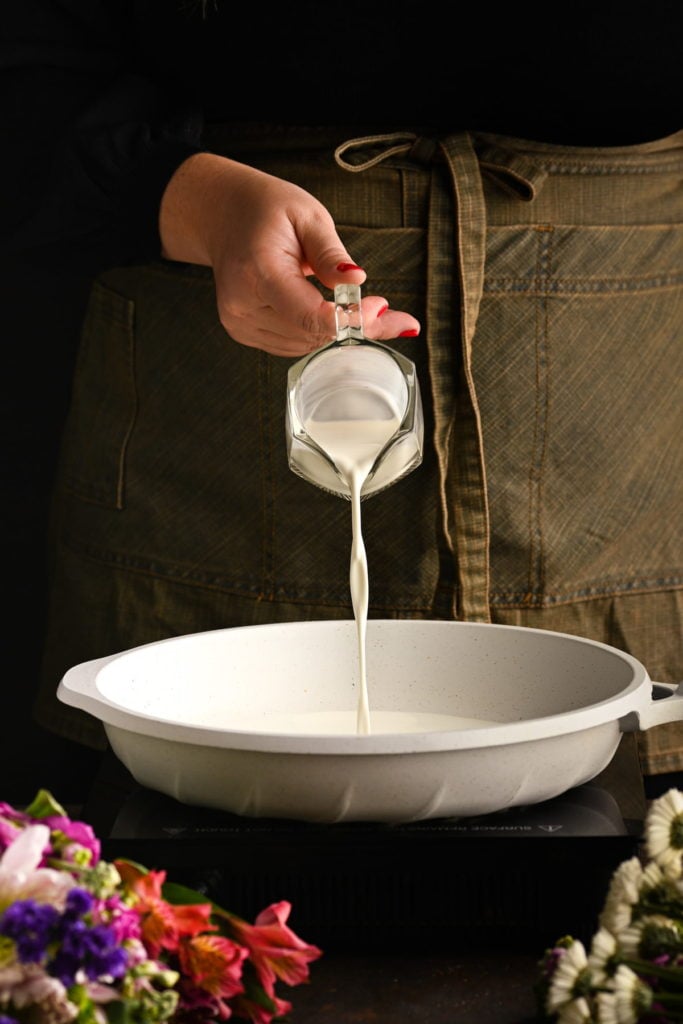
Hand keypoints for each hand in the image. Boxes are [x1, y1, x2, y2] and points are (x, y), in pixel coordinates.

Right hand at [159, 153, 420, 355]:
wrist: (222, 215)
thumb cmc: (266, 210)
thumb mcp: (308, 216)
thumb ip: (332, 254)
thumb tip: (358, 281)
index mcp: (258, 272)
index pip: (310, 315)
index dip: (351, 320)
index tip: (381, 308)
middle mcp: (243, 305)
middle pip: (312, 333)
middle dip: (354, 325)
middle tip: (388, 311)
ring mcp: (240, 323)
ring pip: (305, 344)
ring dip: (337, 330)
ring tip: (359, 307)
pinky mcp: (244, 332)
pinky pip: (292, 344)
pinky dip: (316, 332)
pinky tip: (328, 311)